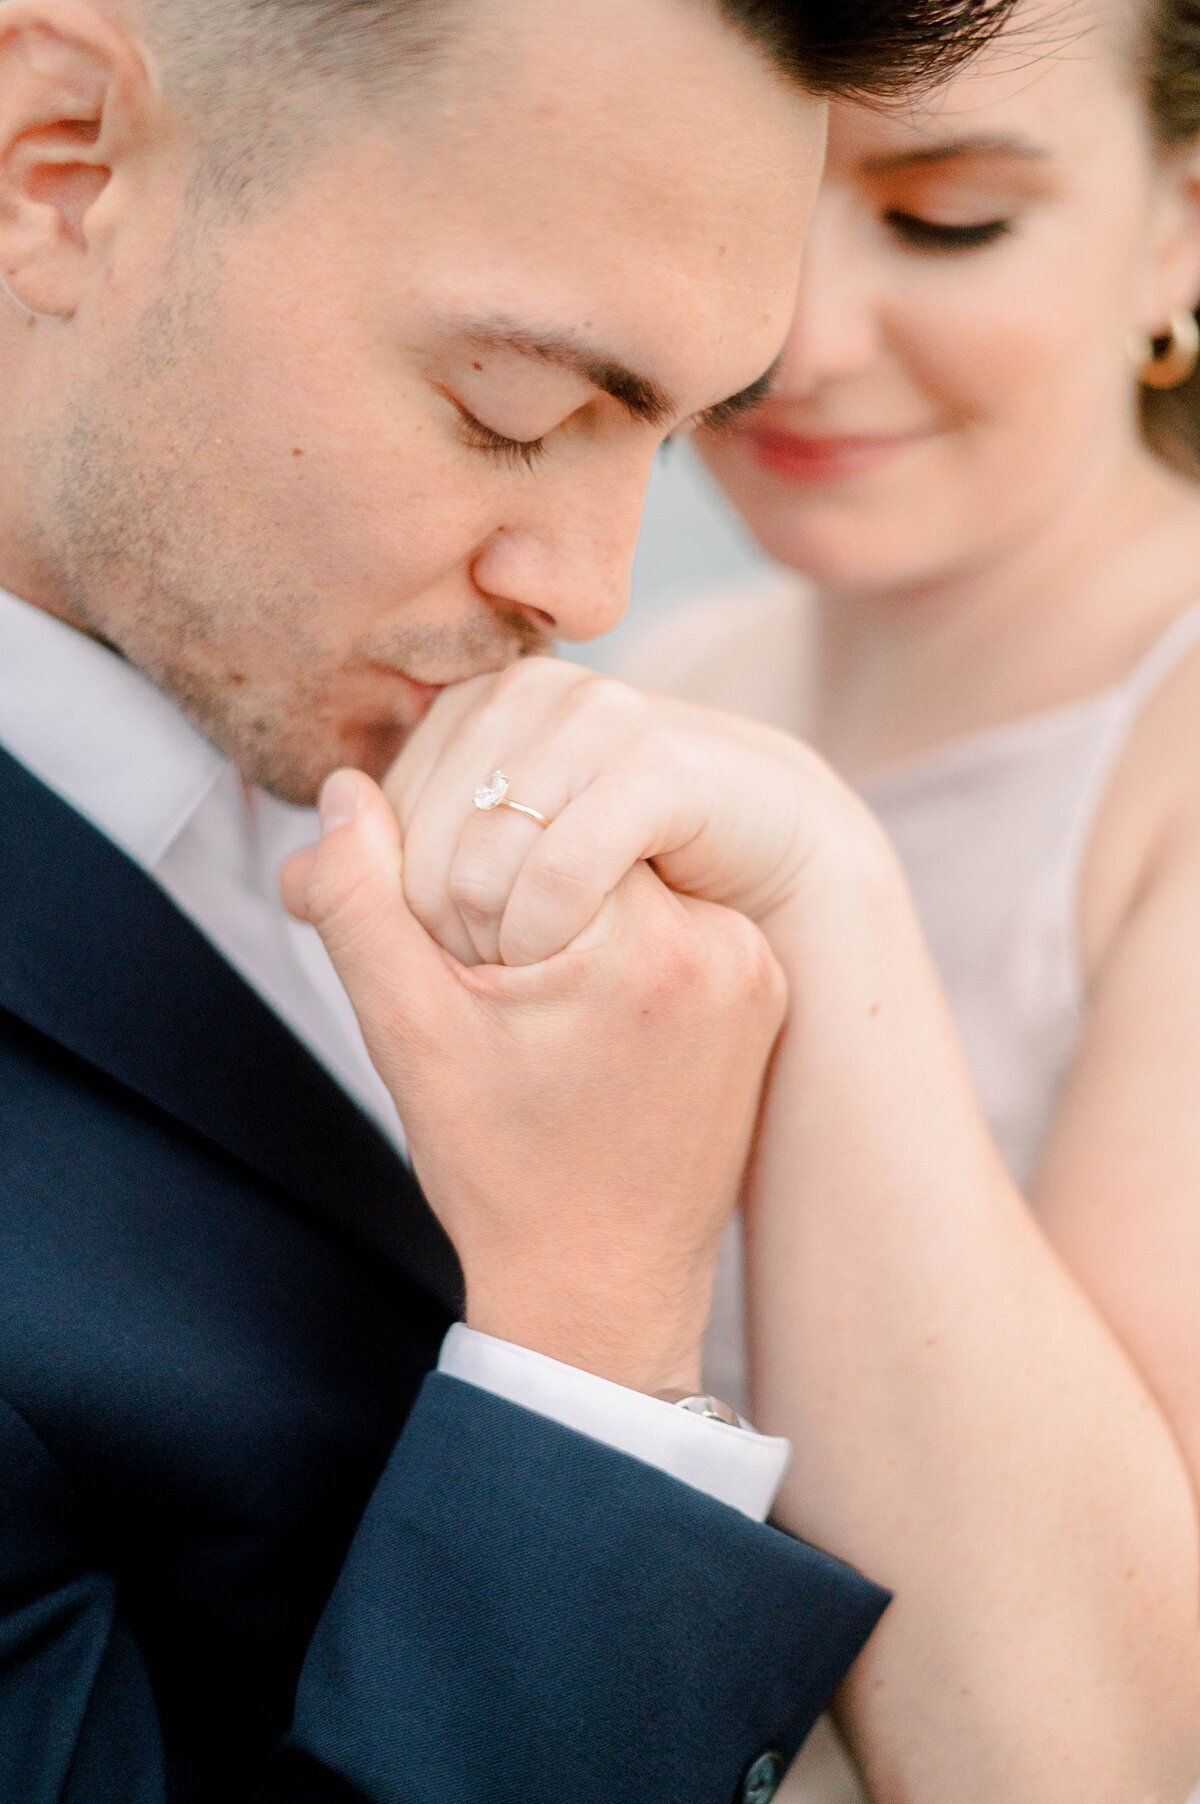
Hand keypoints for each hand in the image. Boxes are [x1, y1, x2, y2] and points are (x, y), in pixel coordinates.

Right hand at [281, 770, 786, 1392]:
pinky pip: (667, 913)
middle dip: (510, 889)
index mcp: (644, 943)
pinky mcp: (758, 987)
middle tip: (488, 986)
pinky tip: (580, 1013)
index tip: (463, 967)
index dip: (463, 876)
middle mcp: (725, 942)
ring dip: (559, 906)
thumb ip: (361, 900)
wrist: (602, 1287)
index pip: (529, 820)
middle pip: (581, 835)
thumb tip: (345, 789)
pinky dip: (610, 936)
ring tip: (535, 1008)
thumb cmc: (505, 1172)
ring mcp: (754, 964)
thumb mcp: (409, 1032)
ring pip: (621, 867)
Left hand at [386, 657, 869, 967]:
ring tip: (519, 978)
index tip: (448, 955)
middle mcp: (528, 690)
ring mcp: (595, 716)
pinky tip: (558, 960)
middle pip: (422, 834)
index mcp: (476, 703)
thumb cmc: (629, 874)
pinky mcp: (658, 764)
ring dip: (491, 934)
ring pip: (482, 852)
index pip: (380, 814)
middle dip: (440, 925)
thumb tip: (292, 877)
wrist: (777, 864)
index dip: (397, 900)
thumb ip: (389, 878)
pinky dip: (546, 927)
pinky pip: (561, 861)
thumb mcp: (498, 881)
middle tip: (484, 980)